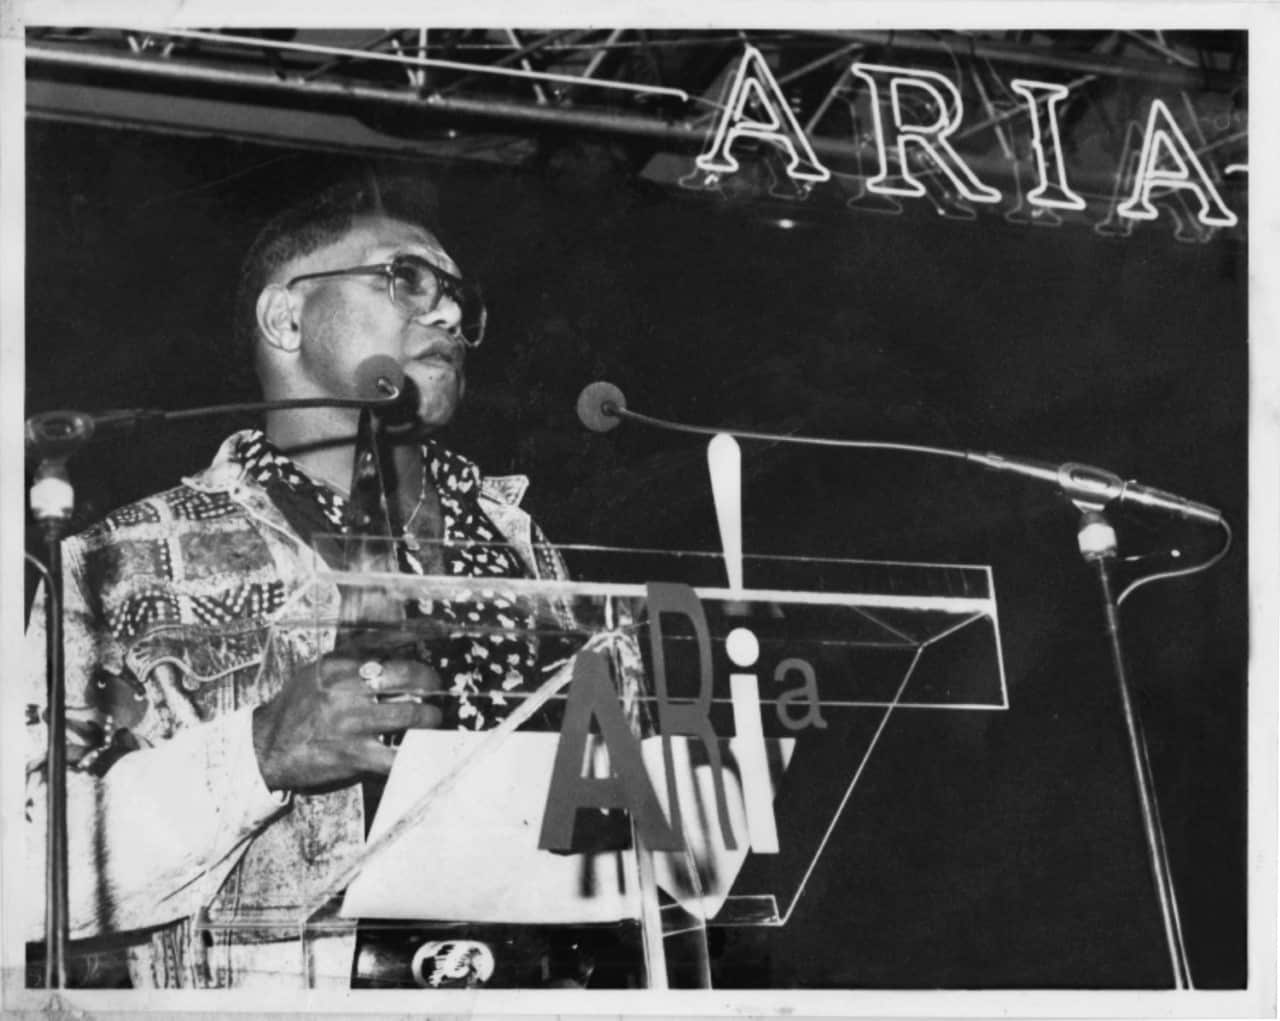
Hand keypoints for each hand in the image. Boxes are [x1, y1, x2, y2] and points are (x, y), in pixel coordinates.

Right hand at [251, 655, 443, 792]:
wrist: (268, 747)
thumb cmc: (298, 705)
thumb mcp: (320, 669)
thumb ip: (356, 653)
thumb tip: (400, 636)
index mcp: (338, 666)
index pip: (390, 649)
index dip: (418, 656)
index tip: (429, 663)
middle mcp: (345, 691)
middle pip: (408, 678)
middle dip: (432, 684)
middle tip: (436, 692)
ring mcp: (351, 724)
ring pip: (411, 716)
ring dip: (430, 719)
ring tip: (432, 720)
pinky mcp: (354, 756)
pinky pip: (397, 756)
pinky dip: (415, 753)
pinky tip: (420, 750)